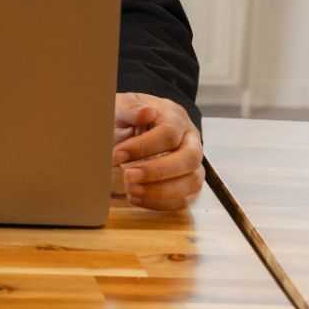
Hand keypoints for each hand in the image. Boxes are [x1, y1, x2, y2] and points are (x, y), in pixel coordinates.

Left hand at [112, 93, 203, 211]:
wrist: (133, 125)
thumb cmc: (128, 115)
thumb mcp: (123, 105)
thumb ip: (131, 108)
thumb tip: (146, 112)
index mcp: (175, 118)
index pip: (168, 133)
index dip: (142, 147)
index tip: (116, 155)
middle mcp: (190, 141)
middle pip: (188, 159)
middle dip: (156, 171)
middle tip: (127, 176)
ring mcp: (192, 164)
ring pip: (192, 182)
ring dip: (161, 191)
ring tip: (131, 191)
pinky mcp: (187, 184)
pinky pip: (184, 199)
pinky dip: (161, 203)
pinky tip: (137, 199)